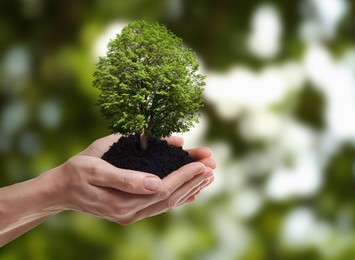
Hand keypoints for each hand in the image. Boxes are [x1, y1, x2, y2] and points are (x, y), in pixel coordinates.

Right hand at [44, 134, 214, 224]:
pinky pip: (160, 205)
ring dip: (190, 189)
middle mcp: (131, 212)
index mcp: (123, 201)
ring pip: (168, 203)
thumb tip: (155, 182)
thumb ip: (125, 176)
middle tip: (212, 166)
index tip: (201, 163)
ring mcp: (132, 214)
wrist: (61, 190)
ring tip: (208, 176)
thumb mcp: (96, 167)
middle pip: (170, 197)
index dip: (184, 176)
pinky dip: (178, 197)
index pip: (163, 189)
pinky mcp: (132, 211)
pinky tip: (192, 192)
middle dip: (193, 180)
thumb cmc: (76, 172)